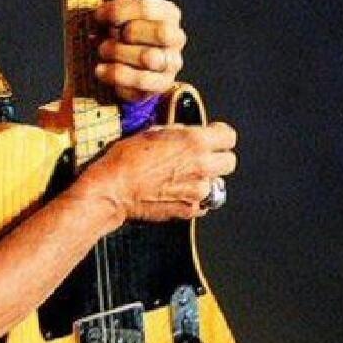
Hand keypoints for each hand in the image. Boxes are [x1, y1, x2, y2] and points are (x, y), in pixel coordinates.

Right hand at [78, 119, 237, 222]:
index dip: (219, 135)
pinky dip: (194, 197)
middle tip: (199, 157)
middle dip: (217, 158)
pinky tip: (175, 191)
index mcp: (194, 142)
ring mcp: (198, 192)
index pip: (228, 136)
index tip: (212, 137)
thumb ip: (179, 133)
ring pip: (216, 183)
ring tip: (181, 177)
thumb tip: (188, 134)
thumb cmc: (126, 159)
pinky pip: (203, 202)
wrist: (113, 190)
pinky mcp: (190, 210)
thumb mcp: (153, 132)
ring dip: (204, 179)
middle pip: (229, 161)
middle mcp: (202, 167)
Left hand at [92, 0, 185, 101]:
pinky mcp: (160, 86)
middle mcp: (176, 38)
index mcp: (169, 13)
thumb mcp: (126, 5)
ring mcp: (171, 63)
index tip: (98, 15)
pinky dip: (117, 76)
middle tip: (105, 37)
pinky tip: (101, 70)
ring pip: (149, 58)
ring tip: (102, 52)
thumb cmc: (125, 30)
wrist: (124, 67)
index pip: (148, 6)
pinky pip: (142, 82)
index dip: (120, 11)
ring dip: (118, 54)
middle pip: (159, 33)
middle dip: (125, 35)